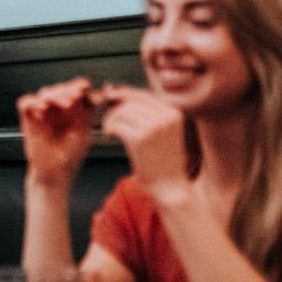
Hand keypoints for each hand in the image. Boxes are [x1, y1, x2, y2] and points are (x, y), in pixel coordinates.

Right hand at [17, 77, 96, 186]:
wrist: (55, 173)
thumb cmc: (70, 156)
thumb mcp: (84, 130)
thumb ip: (86, 111)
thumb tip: (88, 92)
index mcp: (73, 110)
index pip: (75, 89)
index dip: (80, 86)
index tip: (85, 90)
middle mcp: (57, 110)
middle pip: (60, 88)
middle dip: (68, 90)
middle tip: (75, 98)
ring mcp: (42, 114)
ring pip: (45, 92)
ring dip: (55, 95)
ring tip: (65, 105)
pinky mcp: (28, 120)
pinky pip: (26, 102)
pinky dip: (33, 102)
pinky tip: (44, 109)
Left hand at [98, 85, 191, 204]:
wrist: (171, 187)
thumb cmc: (162, 161)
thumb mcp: (162, 132)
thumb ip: (146, 114)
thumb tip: (115, 94)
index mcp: (173, 113)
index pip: (142, 95)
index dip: (122, 96)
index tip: (109, 100)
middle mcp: (166, 117)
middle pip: (130, 102)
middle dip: (114, 109)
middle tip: (108, 122)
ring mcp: (154, 127)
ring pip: (122, 112)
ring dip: (111, 120)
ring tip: (111, 132)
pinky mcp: (141, 138)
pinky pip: (117, 125)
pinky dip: (110, 129)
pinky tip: (111, 136)